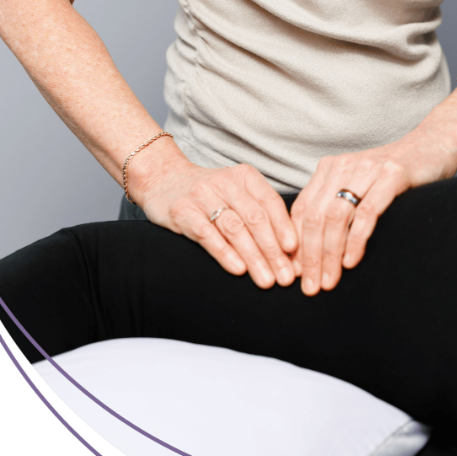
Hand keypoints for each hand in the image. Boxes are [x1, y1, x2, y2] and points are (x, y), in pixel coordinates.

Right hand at [133, 149, 299, 289]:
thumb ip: (259, 211)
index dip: (284, 228)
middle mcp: (225, 182)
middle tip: (285, 277)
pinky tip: (238, 269)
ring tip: (266, 280)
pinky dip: (225, 253)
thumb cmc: (209, 192)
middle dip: (273, 251)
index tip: (295, 252)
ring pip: (234, 229)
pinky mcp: (182, 211)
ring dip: (253, 257)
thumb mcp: (236, 192)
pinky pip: (207, 234)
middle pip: (255, 219)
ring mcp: (202, 195)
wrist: (162, 177)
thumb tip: (289, 248)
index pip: (270, 203)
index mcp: (244, 176)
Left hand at [290, 130, 456, 295]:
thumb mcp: (359, 186)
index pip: (302, 210)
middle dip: (310, 256)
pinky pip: (367, 213)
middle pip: (315, 217)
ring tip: (330, 281)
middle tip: (311, 287)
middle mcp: (344, 166)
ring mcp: (368, 169)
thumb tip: (312, 250)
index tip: (295, 274)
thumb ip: (336, 207)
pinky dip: (356, 240)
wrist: (434, 145)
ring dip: (330, 254)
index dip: (295, 245)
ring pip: (336, 217)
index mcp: (330, 168)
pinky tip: (351, 261)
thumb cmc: (395, 174)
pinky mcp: (392, 175)